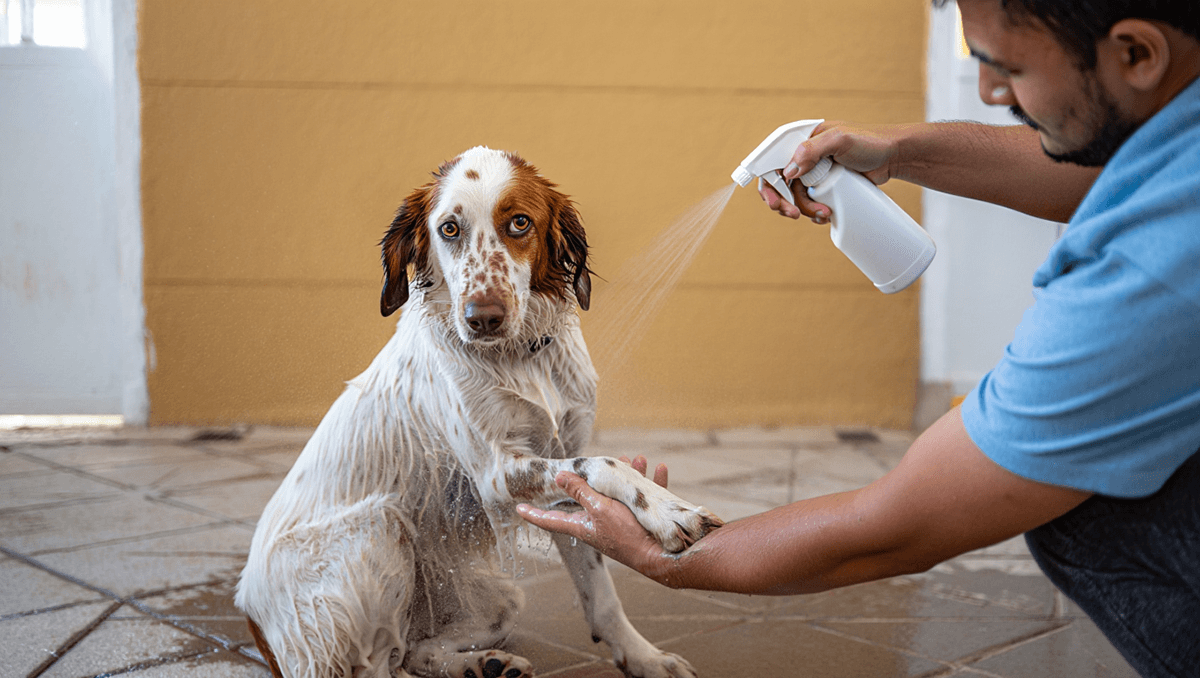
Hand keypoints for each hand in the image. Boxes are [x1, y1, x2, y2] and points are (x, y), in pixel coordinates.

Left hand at [516, 456, 674, 574]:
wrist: (663, 556)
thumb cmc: (628, 535)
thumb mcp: (600, 509)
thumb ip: (581, 492)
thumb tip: (560, 477)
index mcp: (584, 526)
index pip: (551, 520)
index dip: (534, 514)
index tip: (519, 508)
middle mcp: (600, 525)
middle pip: (591, 498)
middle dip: (594, 480)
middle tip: (593, 465)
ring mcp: (621, 524)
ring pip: (620, 494)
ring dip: (628, 476)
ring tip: (634, 459)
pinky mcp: (642, 523)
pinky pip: (644, 500)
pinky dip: (652, 484)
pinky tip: (659, 470)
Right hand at [760, 121, 906, 221]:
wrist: (893, 157)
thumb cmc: (870, 141)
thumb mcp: (840, 140)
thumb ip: (812, 150)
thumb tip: (788, 172)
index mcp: (800, 139)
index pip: (771, 161)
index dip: (768, 182)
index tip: (774, 200)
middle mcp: (802, 156)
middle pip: (778, 183)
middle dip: (782, 202)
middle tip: (793, 214)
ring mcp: (812, 172)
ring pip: (794, 197)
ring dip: (804, 210)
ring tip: (824, 214)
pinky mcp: (823, 186)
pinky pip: (809, 202)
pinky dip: (813, 212)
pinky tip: (826, 215)